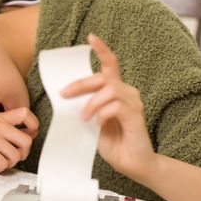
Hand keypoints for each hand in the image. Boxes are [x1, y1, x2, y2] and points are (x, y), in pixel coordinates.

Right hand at [0, 107, 38, 171]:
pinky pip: (3, 163)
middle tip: (10, 157)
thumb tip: (26, 140)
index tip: (29, 136)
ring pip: (15, 156)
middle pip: (27, 140)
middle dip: (21, 154)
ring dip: (7, 163)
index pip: (25, 113)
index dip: (34, 126)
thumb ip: (3, 132)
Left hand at [60, 34, 155, 177]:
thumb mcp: (92, 122)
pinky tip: (98, 124)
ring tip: (85, 119)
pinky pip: (115, 106)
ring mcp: (133, 103)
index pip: (111, 64)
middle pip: (103, 77)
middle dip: (80, 84)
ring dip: (91, 104)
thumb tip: (67, 99)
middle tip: (64, 94)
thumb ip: (85, 107)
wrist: (131, 163)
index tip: (91, 37)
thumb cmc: (112, 142)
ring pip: (109, 90)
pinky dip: (102, 114)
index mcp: (115, 92)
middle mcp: (127, 92)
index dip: (102, 49)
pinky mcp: (136, 115)